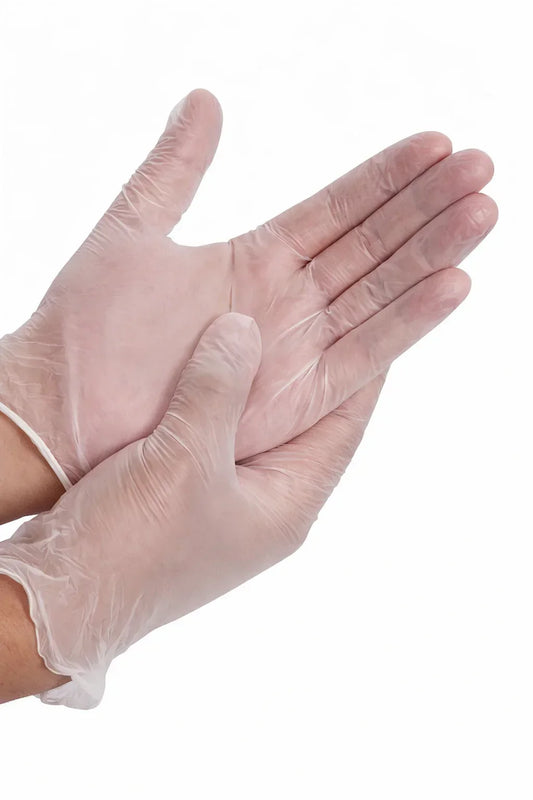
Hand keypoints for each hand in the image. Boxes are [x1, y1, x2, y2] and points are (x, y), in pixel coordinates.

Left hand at [0, 89, 496, 488]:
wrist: (62, 407)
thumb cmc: (85, 327)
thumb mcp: (134, 228)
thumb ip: (177, 167)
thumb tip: (206, 101)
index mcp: (255, 260)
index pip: (337, 208)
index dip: (386, 177)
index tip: (437, 143)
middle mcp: (285, 303)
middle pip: (371, 247)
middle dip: (426, 207)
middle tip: (481, 166)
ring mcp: (293, 349)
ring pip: (379, 295)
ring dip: (431, 255)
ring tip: (481, 212)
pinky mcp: (296, 399)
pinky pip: (362, 356)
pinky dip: (407, 322)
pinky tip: (450, 284)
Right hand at [0, 313, 388, 707]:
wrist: (62, 595)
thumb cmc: (132, 544)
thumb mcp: (184, 457)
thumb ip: (218, 389)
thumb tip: (243, 331)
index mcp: (287, 505)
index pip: (344, 425)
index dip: (362, 371)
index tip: (374, 322)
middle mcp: (265, 504)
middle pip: (303, 422)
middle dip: (309, 369)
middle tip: (320, 313)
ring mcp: (225, 500)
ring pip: (255, 423)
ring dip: (257, 378)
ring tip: (264, 325)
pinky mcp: (186, 493)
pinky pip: (214, 431)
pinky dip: (216, 394)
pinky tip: (206, 361)